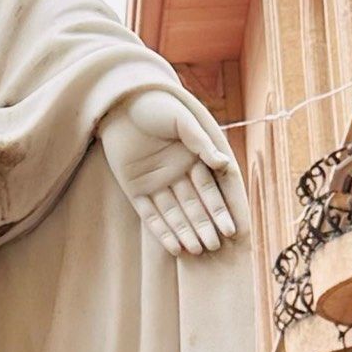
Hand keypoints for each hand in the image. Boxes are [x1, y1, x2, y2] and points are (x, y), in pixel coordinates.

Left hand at [100, 87, 243, 256]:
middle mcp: (176, 174)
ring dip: (185, 231)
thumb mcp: (181, 120)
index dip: (220, 210)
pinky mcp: (134, 189)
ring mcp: (155, 183)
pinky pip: (149, 215)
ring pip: (173, 214)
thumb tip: (223, 163)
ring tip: (198, 249)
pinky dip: (161, 231)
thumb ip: (200, 142)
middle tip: (215, 245)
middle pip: (193, 206)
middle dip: (204, 225)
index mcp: (192, 159)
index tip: (231, 229)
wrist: (119, 102)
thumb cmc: (155, 106)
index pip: (209, 190)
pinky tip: (174, 247)